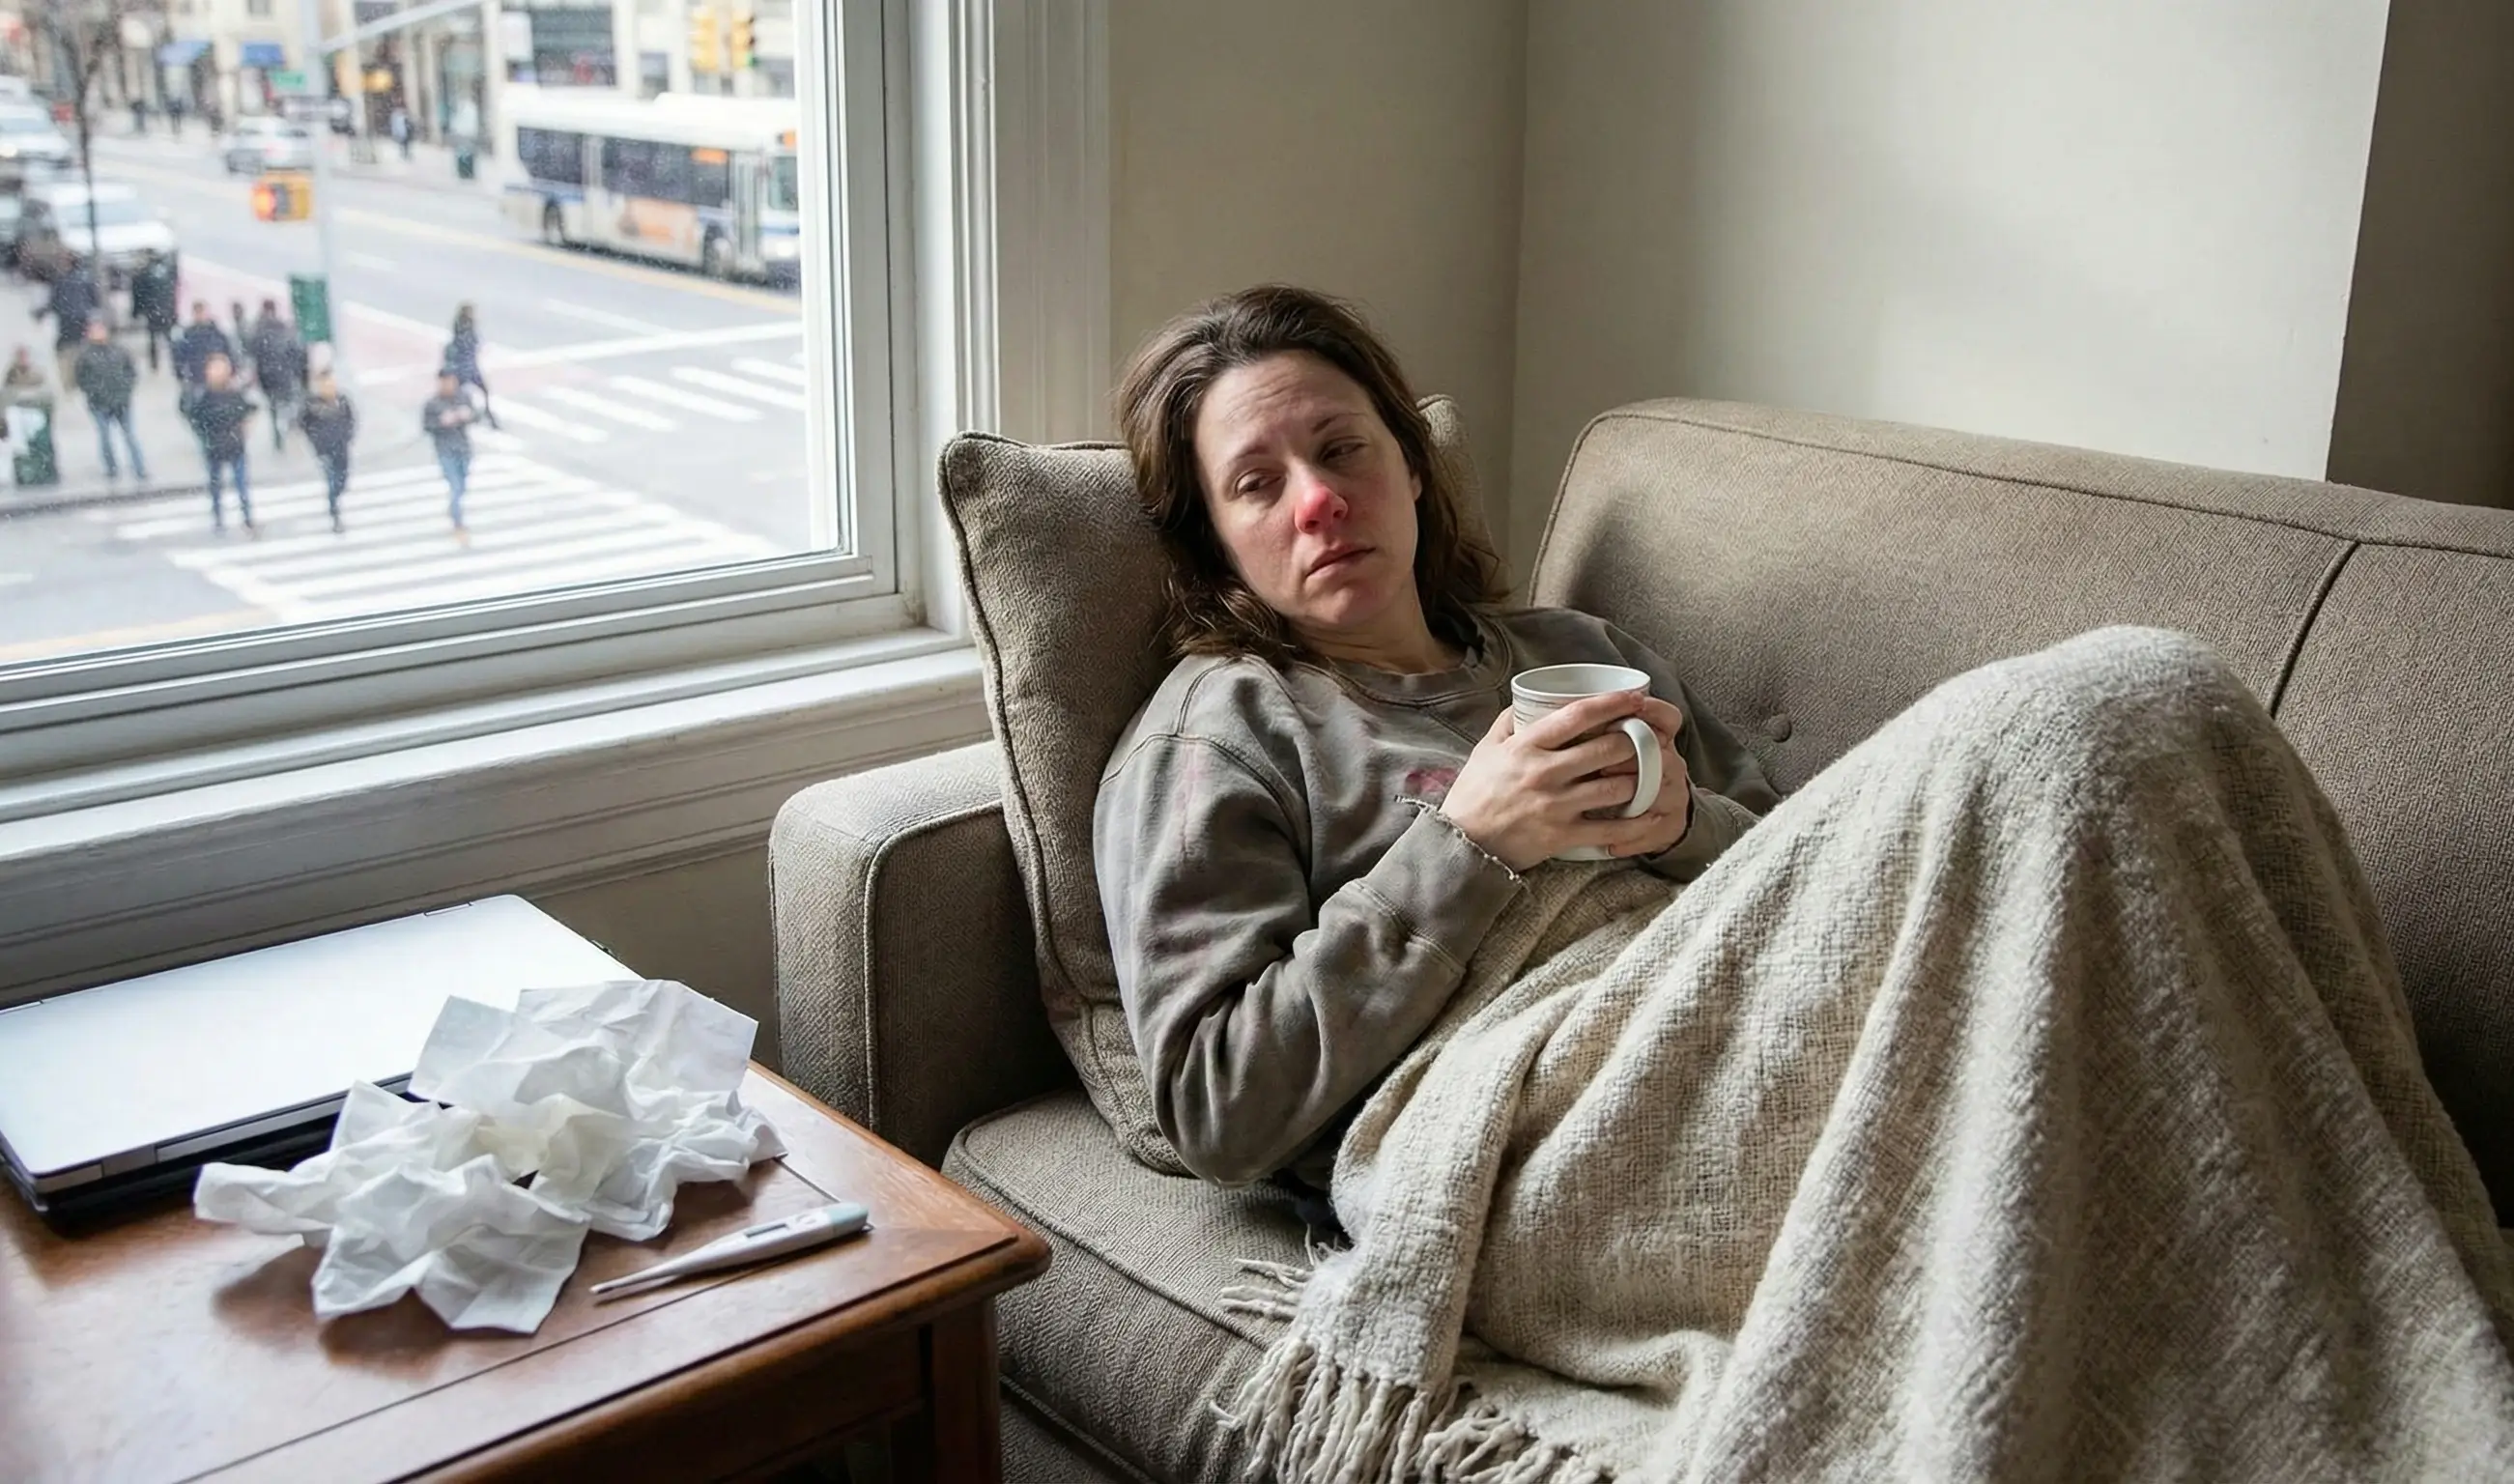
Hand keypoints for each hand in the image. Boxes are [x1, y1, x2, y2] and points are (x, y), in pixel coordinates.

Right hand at [1438, 692, 1690, 870]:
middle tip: (1648, 736)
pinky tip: (1652, 813)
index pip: (1577, 716)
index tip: (1633, 698)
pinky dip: (1636, 823)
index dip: (1611, 704)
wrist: (1463, 843)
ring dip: (1639, 778)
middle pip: (1606, 749)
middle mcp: (1545, 773)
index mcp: (1527, 746)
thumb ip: (1510, 722)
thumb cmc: (1474, 793)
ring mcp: (1556, 805)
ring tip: (1652, 771)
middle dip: (1635, 740)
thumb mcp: (1486, 748)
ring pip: (1615, 787)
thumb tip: (1532, 699)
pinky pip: (1610, 829)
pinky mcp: (1563, 835)